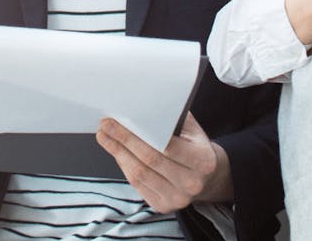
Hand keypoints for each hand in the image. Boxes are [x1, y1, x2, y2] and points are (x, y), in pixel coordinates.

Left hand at [96, 114, 231, 212]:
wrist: (206, 176)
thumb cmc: (194, 146)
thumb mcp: (191, 129)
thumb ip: (171, 118)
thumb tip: (140, 106)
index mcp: (203, 160)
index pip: (166, 146)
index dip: (138, 133)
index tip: (118, 119)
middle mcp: (192, 183)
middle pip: (149, 159)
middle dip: (123, 140)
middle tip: (105, 125)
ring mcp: (178, 198)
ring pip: (139, 173)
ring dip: (118, 153)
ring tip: (105, 137)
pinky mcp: (163, 206)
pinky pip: (137, 184)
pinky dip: (124, 166)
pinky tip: (116, 152)